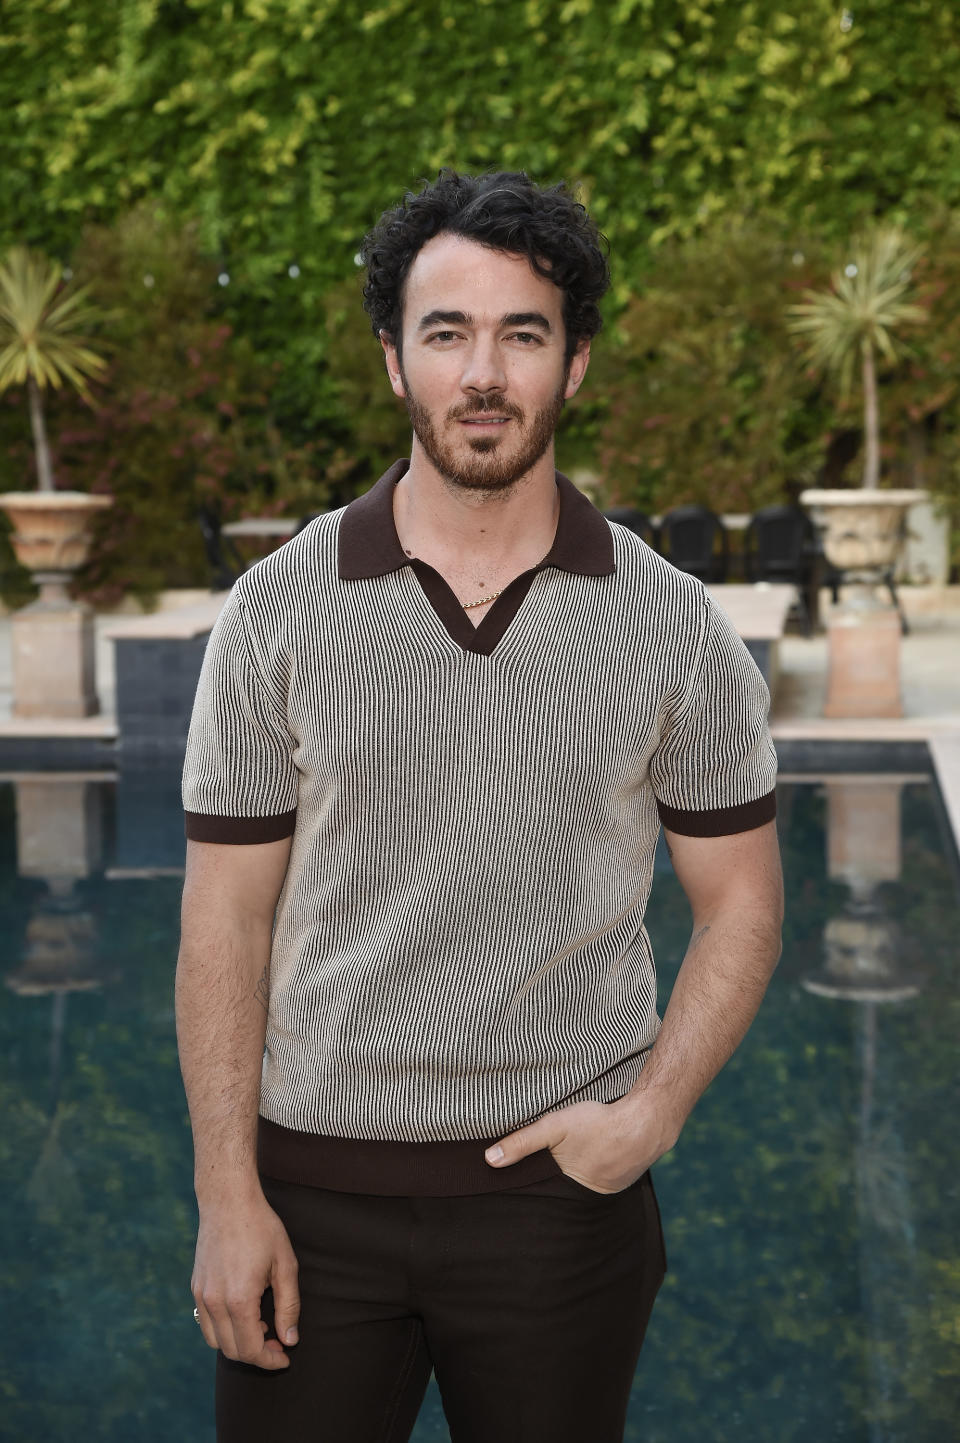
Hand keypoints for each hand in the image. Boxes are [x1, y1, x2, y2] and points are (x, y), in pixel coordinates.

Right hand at [192, 1190, 299, 1368]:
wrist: (228, 1200)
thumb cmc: (261, 1228)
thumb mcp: (285, 1265)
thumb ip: (289, 1306)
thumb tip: (290, 1339)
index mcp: (239, 1300)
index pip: (251, 1350)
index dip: (270, 1360)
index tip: (285, 1357)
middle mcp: (214, 1303)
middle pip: (232, 1351)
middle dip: (257, 1354)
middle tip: (278, 1342)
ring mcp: (201, 1295)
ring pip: (216, 1341)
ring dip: (238, 1344)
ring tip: (261, 1328)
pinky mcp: (195, 1287)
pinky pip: (205, 1323)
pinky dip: (223, 1330)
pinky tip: (241, 1314)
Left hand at [484, 1094, 679, 1193]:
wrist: (648, 1122)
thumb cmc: (599, 1123)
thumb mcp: (554, 1126)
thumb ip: (522, 1142)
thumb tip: (489, 1160)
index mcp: (568, 1189)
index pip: (541, 1196)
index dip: (530, 1191)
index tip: (513, 1190)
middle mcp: (588, 1197)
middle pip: (562, 1195)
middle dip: (550, 1189)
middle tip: (537, 1178)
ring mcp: (608, 1190)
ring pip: (581, 1188)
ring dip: (573, 1180)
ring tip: (565, 1167)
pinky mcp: (622, 1179)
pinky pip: (601, 1179)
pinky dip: (593, 1171)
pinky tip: (591, 1158)